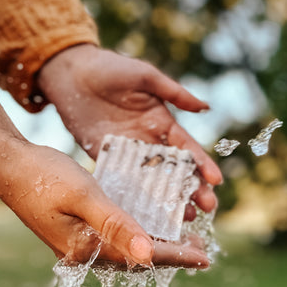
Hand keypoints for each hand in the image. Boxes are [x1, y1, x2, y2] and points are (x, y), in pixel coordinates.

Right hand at [0, 139, 208, 267]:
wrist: (4, 164)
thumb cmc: (42, 175)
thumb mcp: (84, 195)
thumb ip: (116, 224)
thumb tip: (150, 255)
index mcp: (86, 249)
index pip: (142, 258)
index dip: (177, 257)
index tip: (206, 258)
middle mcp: (82, 252)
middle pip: (136, 259)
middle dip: (170, 255)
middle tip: (201, 251)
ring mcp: (76, 242)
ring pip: (126, 248)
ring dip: (154, 244)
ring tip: (181, 240)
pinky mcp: (73, 230)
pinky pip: (112, 237)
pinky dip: (135, 233)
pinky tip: (147, 225)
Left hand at [37, 45, 222, 215]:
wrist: (70, 72)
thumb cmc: (110, 68)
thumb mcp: (145, 76)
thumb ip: (174, 92)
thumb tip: (206, 107)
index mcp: (161, 121)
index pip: (187, 147)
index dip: (202, 164)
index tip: (216, 181)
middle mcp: (148, 140)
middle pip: (174, 170)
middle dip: (192, 188)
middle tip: (208, 209)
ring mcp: (127, 152)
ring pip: (152, 181)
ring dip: (168, 199)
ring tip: (183, 219)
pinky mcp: (105, 158)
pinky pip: (122, 181)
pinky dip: (134, 198)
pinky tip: (144, 214)